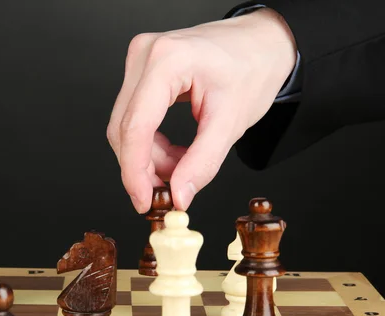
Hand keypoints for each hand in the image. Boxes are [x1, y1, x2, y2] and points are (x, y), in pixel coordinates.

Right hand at [106, 8, 296, 212]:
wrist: (259, 43)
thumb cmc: (252, 69)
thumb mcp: (232, 122)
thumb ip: (203, 163)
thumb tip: (178, 195)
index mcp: (167, 60)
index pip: (136, 127)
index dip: (135, 172)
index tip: (143, 202)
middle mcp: (144, 54)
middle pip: (125, 129)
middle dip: (144, 167)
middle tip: (169, 189)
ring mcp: (138, 60)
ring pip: (126, 128)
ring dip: (148, 157)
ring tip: (181, 165)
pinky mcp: (140, 71)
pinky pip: (133, 118)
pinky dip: (150, 144)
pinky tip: (174, 151)